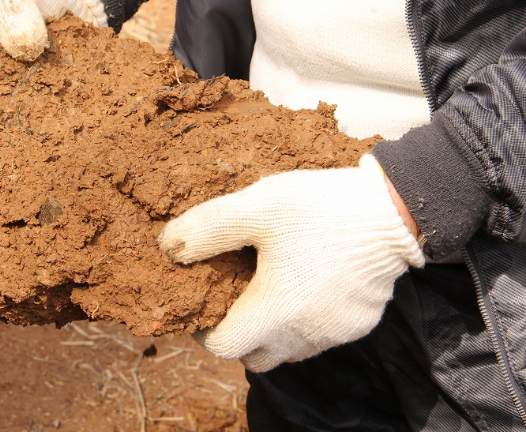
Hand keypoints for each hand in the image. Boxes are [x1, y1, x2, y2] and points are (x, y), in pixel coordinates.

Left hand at [158, 155, 423, 371]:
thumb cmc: (321, 208)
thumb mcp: (255, 207)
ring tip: (269, 290)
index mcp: (274, 311)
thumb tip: (169, 247)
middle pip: (256, 358)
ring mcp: (336, 333)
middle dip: (237, 336)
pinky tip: (306, 285)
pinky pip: (320, 337)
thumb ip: (206, 228)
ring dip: (271, 332)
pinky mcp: (360, 324)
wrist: (395, 210)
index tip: (203, 305)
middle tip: (233, 298)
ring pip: (289, 351)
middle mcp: (305, 334)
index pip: (223, 348)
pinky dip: (304, 323)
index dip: (204, 331)